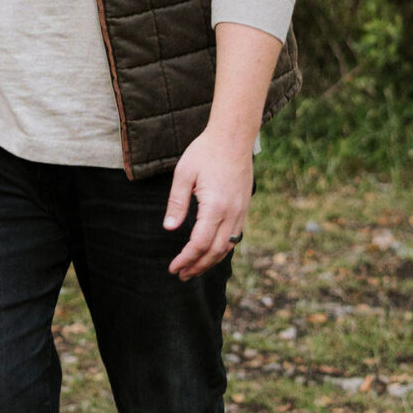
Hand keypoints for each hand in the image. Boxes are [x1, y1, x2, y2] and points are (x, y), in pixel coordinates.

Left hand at [163, 132, 252, 278]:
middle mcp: (231, 213)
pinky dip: (221, 250)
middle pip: (214, 252)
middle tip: (181, 275)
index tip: (173, 268)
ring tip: (194, 269)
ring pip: (227, 248)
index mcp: (215, 206)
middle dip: (197, 266)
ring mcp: (241, 212)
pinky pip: (234, 237)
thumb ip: (177, 202)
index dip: (186, 259)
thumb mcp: (184, 173)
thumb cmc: (205, 152)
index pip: (199, 244)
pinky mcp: (244, 208)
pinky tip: (210, 251)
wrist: (234, 137)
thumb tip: (169, 228)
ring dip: (210, 262)